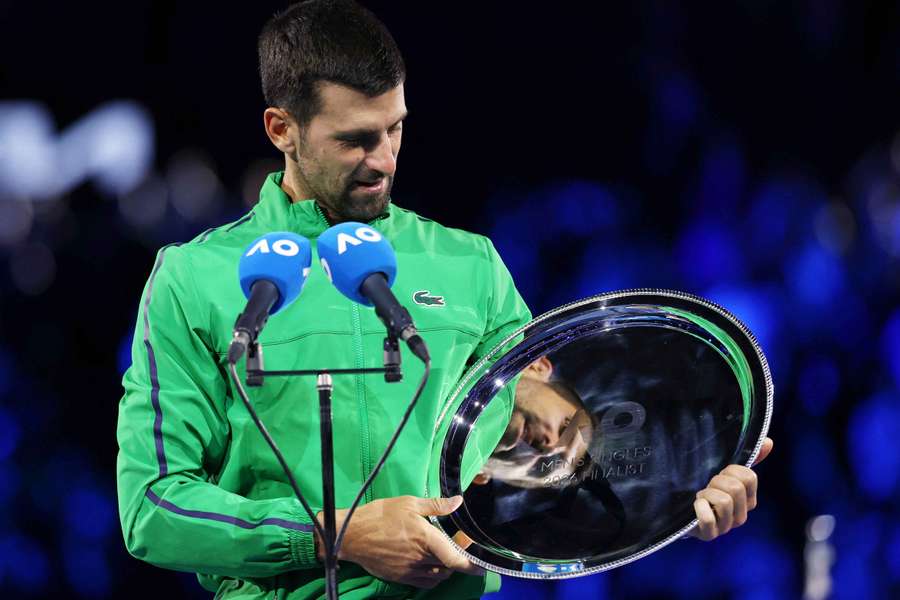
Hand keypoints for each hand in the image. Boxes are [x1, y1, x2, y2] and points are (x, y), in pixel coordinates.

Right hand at [318, 495, 483, 588]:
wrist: (352, 535)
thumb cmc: (380, 515)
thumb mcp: (409, 503)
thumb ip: (436, 505)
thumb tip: (458, 501)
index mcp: (426, 538)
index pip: (455, 558)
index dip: (472, 565)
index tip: (483, 566)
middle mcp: (420, 558)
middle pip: (448, 566)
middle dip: (457, 558)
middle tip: (456, 544)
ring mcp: (410, 570)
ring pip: (438, 576)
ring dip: (445, 568)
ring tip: (441, 553)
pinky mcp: (400, 578)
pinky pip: (424, 582)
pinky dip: (432, 577)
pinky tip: (429, 565)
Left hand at [690, 437, 773, 540]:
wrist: (682, 510)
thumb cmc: (707, 488)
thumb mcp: (726, 473)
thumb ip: (749, 458)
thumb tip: (769, 441)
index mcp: (748, 500)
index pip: (749, 477)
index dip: (731, 470)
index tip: (720, 473)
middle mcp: (741, 516)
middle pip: (736, 488)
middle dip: (716, 480)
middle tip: (708, 485)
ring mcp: (726, 527)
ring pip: (724, 501)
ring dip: (706, 493)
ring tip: (701, 496)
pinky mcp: (709, 534)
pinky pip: (708, 519)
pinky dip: (699, 509)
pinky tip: (695, 507)